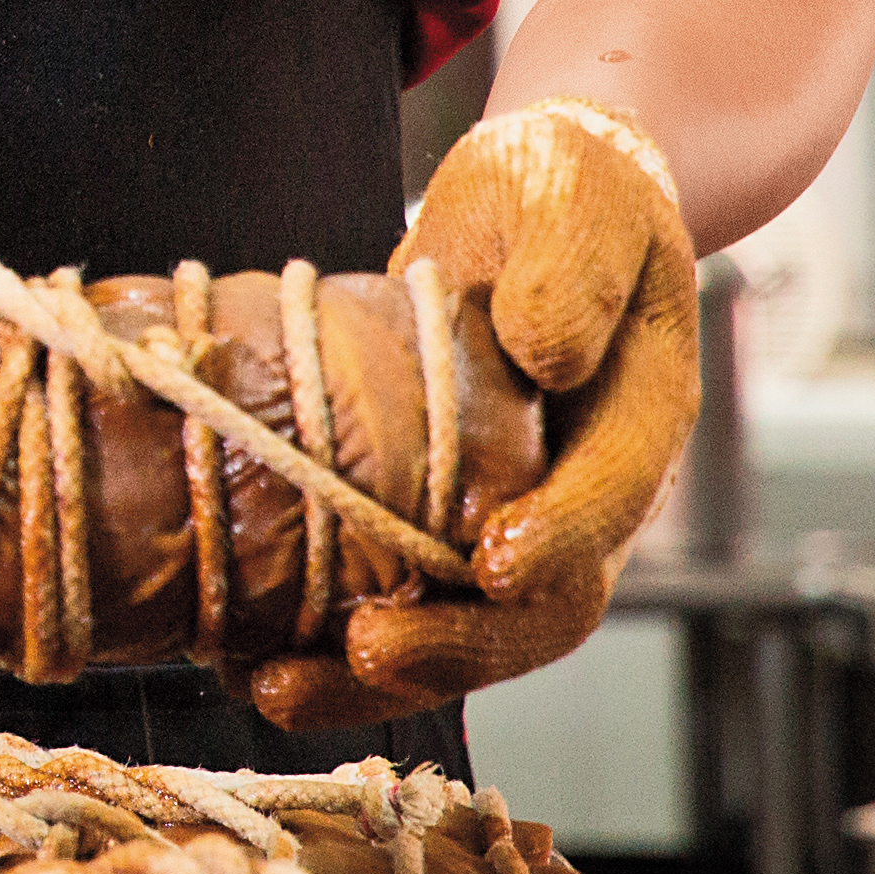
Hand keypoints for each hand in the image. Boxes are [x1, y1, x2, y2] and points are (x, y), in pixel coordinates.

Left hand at [247, 96, 697, 730]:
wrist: (535, 206)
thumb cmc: (562, 188)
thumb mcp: (576, 194)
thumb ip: (571, 265)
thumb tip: (543, 352)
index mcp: (635, 419)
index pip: (608, 503)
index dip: (559, 540)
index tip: (495, 564)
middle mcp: (581, 495)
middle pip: (536, 611)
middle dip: (454, 647)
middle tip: (362, 651)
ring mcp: (508, 519)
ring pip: (458, 631)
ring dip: (371, 675)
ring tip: (271, 685)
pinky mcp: (433, 522)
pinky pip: (394, 602)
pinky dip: (323, 641)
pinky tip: (239, 654)